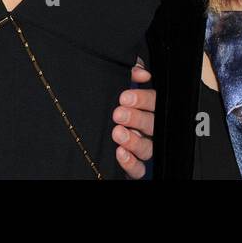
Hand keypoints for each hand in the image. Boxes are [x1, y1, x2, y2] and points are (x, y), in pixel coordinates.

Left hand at [112, 60, 154, 178]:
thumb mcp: (118, 83)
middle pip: (151, 124)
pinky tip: (120, 153)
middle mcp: (146, 129)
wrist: (87, 133)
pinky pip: (138, 169)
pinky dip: (131, 163)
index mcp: (146, 108)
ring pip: (147, 147)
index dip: (142, 99)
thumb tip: (142, 73)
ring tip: (117, 133)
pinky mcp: (133, 166)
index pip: (154, 102)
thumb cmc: (110, 103)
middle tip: (118, 114)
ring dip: (133, 140)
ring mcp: (141, 148)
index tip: (124, 97)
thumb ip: (131, 73)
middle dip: (136, 118)